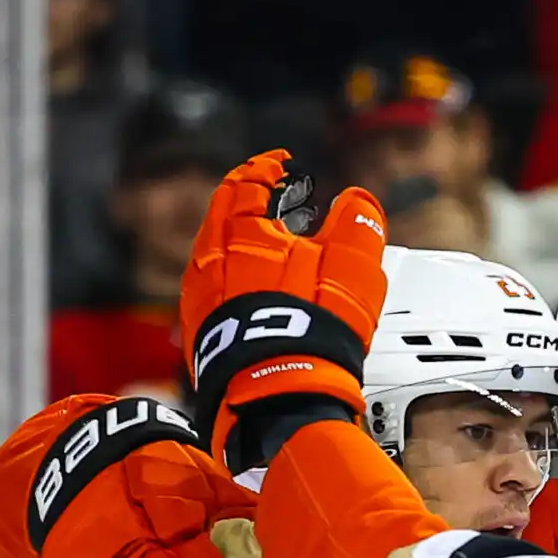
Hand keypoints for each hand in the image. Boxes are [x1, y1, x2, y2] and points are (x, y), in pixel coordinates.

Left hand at [180, 149, 388, 465]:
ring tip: (262, 246)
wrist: (277, 394)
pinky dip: (228, 278)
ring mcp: (199, 298)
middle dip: (244, 200)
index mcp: (243, 233)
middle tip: (265, 196)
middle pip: (221, 215)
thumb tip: (358, 201)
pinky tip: (250, 292)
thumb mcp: (352, 268)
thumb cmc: (314, 328)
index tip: (280, 164)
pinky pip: (209, 291)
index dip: (267, 168)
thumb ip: (357, 226)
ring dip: (235, 241)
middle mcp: (211, 260)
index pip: (247, 183)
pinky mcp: (199, 334)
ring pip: (211, 253)